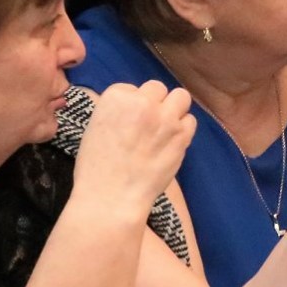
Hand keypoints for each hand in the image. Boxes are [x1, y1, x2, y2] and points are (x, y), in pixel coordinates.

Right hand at [72, 81, 195, 221]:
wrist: (111, 198)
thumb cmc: (96, 168)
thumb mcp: (96, 128)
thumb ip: (118, 111)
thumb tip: (136, 106)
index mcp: (115, 97)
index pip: (131, 88)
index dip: (130, 105)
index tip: (126, 121)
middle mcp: (143, 103)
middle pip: (157, 88)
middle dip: (153, 103)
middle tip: (148, 123)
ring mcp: (165, 118)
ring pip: (180, 97)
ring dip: (173, 109)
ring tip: (164, 127)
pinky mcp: (182, 135)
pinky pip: (190, 120)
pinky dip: (183, 129)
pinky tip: (172, 142)